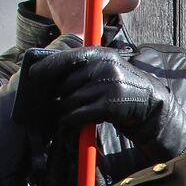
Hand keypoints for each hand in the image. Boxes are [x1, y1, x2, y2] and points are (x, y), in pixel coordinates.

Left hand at [16, 46, 171, 142]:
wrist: (152, 107)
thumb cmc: (122, 91)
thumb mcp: (107, 70)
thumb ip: (85, 67)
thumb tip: (51, 71)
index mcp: (101, 54)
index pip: (67, 58)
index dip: (47, 67)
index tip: (34, 75)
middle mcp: (104, 66)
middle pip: (64, 83)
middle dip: (56, 99)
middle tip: (53, 110)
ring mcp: (108, 85)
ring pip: (68, 101)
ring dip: (62, 115)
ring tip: (63, 123)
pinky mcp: (109, 105)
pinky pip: (77, 115)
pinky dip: (69, 126)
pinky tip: (69, 131)